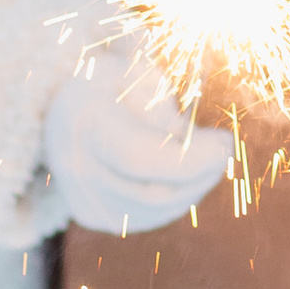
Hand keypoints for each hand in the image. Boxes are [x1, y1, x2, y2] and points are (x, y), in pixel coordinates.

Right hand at [45, 44, 234, 235]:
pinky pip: (147, 216)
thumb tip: (189, 138)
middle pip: (154, 193)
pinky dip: (175, 197)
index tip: (226, 143)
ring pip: (156, 211)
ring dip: (193, 187)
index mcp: (82, 120)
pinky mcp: (91, 214)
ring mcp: (80, 196)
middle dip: (202, 174)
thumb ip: (162, 99)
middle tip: (223, 151)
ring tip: (202, 157)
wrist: (64, 108)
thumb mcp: (136, 71)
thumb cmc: (111, 82)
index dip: (192, 157)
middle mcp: (74, 167)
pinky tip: (180, 173)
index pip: (140, 156)